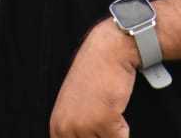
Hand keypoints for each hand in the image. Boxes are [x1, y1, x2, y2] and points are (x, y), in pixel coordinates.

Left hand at [50, 19, 138, 137]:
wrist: (108, 50)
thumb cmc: (95, 74)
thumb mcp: (74, 105)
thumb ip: (75, 128)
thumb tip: (85, 137)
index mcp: (57, 127)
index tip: (95, 131)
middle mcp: (66, 128)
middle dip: (102, 135)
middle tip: (105, 119)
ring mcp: (83, 125)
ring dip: (112, 132)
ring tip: (108, 111)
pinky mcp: (103, 120)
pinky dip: (123, 128)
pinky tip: (115, 106)